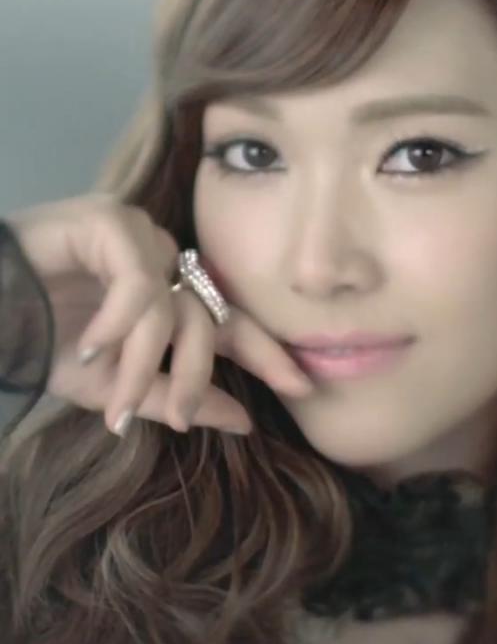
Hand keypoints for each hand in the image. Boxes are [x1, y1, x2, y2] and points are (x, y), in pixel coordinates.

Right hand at [8, 193, 311, 436]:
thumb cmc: (47, 344)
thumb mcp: (117, 388)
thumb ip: (176, 400)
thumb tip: (243, 423)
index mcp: (167, 297)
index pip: (229, 322)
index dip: (266, 352)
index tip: (303, 386)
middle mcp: (163, 263)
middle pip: (208, 317)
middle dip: (199, 372)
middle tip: (185, 412)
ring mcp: (139, 237)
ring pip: (171, 308)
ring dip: (145, 363)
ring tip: (116, 398)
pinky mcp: (111, 220)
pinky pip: (139, 283)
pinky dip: (119, 323)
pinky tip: (88, 345)